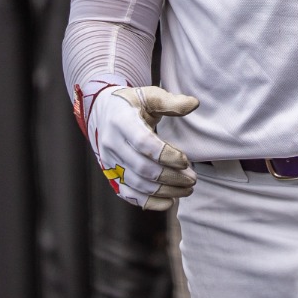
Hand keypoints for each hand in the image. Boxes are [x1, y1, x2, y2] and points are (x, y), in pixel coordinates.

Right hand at [83, 84, 199, 210]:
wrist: (103, 112)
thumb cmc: (132, 104)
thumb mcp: (149, 95)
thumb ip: (171, 101)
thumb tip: (194, 104)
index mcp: (121, 121)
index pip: (143, 143)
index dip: (166, 155)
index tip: (186, 161)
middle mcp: (111, 143)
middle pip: (142, 168)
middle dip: (171, 177)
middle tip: (193, 179)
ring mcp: (109, 162)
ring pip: (137, 184)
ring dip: (165, 190)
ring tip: (187, 189)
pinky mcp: (110, 175)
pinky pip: (128, 195)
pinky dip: (149, 202)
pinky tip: (169, 201)